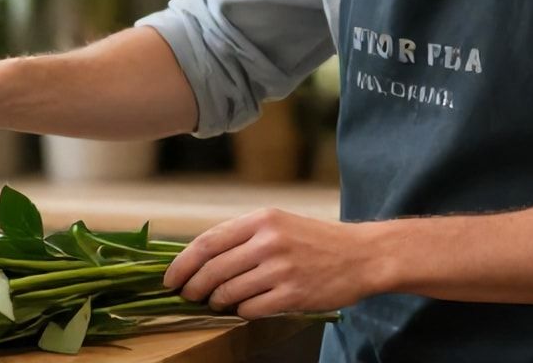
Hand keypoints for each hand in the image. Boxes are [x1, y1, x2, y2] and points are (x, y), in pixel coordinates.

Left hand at [162, 208, 381, 318]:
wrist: (362, 255)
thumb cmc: (315, 240)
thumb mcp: (278, 224)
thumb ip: (243, 236)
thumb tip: (200, 258)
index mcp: (261, 219)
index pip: (207, 242)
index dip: (182, 264)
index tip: (170, 278)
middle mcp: (269, 241)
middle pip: (212, 270)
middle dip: (194, 287)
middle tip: (189, 295)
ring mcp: (281, 269)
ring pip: (228, 292)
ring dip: (217, 302)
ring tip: (218, 303)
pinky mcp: (292, 294)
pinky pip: (251, 309)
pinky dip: (242, 312)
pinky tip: (246, 308)